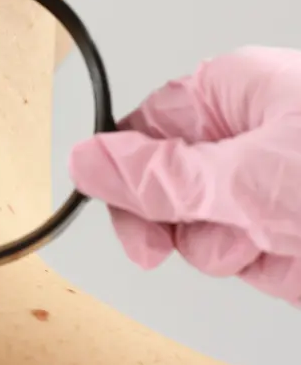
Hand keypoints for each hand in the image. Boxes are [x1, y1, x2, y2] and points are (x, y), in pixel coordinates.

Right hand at [69, 47, 300, 302]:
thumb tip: (83, 162)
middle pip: (167, 191)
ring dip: (241, 251)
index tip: (139, 229)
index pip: (141, 133)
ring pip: (207, 234)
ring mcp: (266, 186)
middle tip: (231, 236)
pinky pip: (248, 260)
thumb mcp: (247, 177)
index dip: (130, 184)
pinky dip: (276, 270)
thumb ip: (159, 178)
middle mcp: (243, 136)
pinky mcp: (288, 228)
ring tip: (289, 236)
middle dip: (195, 226)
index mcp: (229, 94)